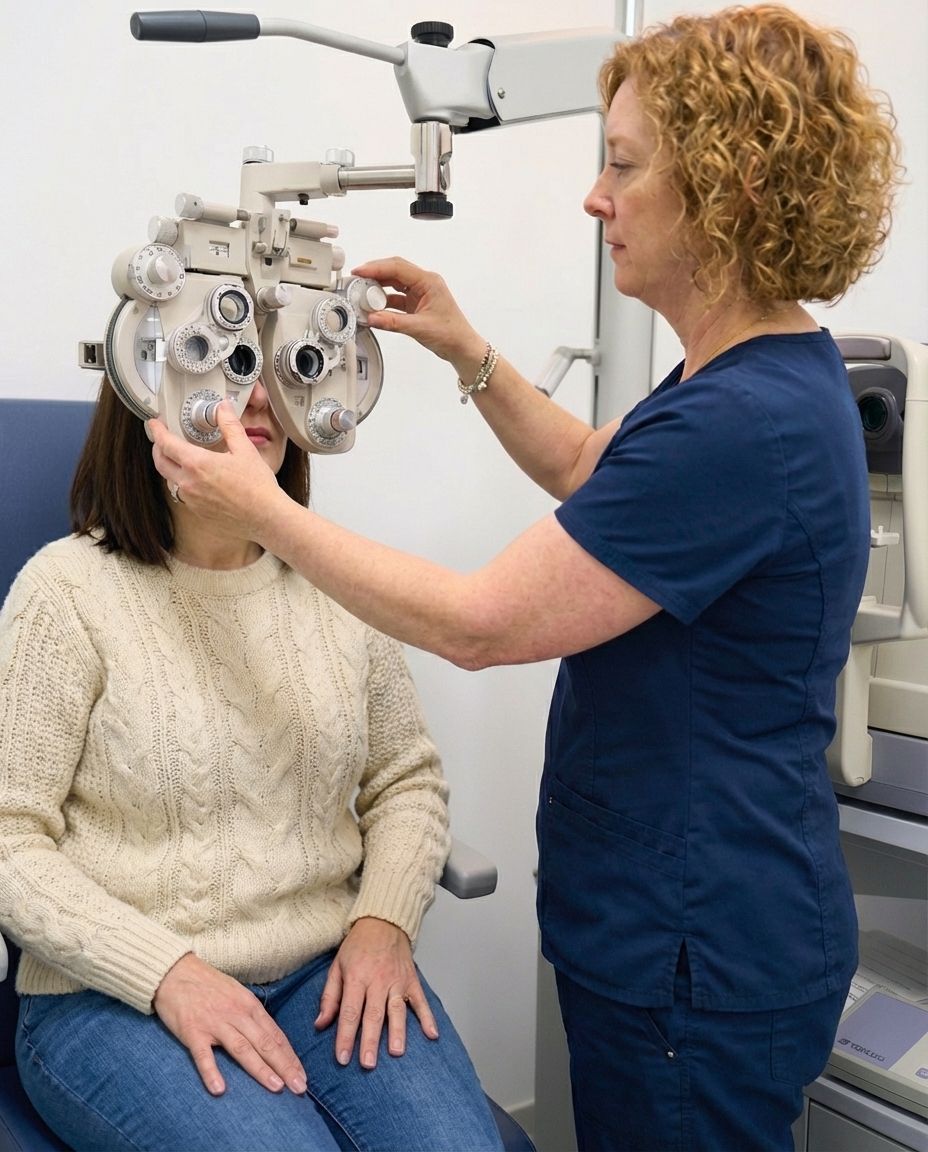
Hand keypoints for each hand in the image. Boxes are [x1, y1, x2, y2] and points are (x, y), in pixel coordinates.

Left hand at [148, 405, 285, 538]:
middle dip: (158, 448)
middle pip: (160, 462)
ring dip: (169, 465)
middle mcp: (189, 483)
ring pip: (169, 478)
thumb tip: (223, 407)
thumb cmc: (257, 485)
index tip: (155, 424)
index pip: (166, 443)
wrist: (265, 516)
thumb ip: (229, 425)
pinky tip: (194, 477)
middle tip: (163, 438)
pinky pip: (181, 492)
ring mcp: (191, 498)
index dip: (157, 431)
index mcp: (198, 464)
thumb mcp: (244, 449)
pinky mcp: (197, 510)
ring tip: (178, 457)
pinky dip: (182, 481)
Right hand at [154, 952, 307, 1096]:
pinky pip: (203, 1056)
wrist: (176, 972)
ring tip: (277, 1087)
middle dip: (284, 1067)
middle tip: (300, 1087)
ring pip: (242, 1049)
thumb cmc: (209, 985)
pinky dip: (212, 1072)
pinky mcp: (193, 1032)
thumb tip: (270, 1038)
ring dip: (260, 1069)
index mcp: (250, 1006)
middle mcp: (237, 1014)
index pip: (275, 1035)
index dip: (290, 1057)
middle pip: (265, 1043)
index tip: (302, 1076)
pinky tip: (220, 1090)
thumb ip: (252, 1016)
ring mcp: (215, 1023)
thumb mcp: (237, 994)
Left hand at [315, 917, 438, 1068]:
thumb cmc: (357, 945)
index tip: (342, 1058)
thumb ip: (329, 996)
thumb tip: (320, 1024)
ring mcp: (397, 981)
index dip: (345, 1036)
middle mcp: (378, 981)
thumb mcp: (337, 966)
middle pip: (373, 1015)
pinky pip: (420, 1001)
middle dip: (370, 1040)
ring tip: (396, 1052)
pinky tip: (432, 1034)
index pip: (349, 1011)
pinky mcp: (412, 980)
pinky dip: (427, 1017)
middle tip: (367, 1064)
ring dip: (397, 1031)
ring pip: (397, 1010)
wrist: (384, 921)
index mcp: (356, 977)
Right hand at [351, 257, 486, 371]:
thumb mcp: (419, 328)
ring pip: (393, 284)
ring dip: (377, 288)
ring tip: (362, 294)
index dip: (376, 268)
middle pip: (393, 271)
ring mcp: (420, 294)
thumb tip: (372, 318)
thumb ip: (393, 322)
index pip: (397, 267)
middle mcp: (424, 284)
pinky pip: (395, 298)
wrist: (462, 347)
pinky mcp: (416, 304)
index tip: (360, 272)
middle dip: (374, 275)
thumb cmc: (452, 334)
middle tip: (356, 281)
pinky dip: (384, 302)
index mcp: (428, 282)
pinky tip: (374, 307)